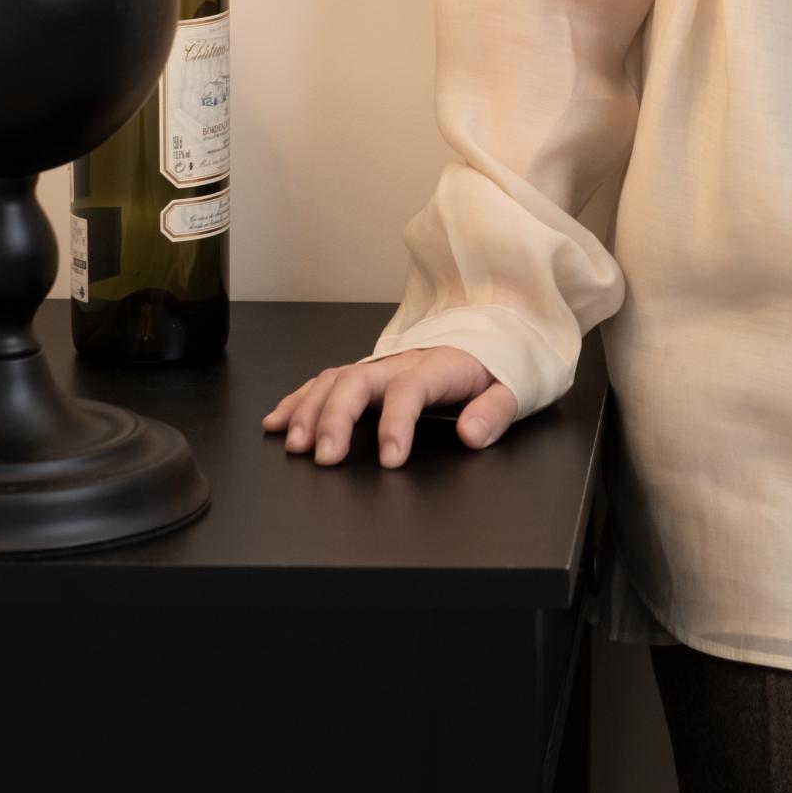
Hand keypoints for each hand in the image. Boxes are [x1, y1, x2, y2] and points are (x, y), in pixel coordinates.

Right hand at [261, 347, 522, 467]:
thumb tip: (471, 434)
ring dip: (309, 411)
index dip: (396, 424)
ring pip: (334, 379)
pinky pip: (325, 381)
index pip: (409, 389)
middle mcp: (401, 362)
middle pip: (357, 380)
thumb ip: (494, 412)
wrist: (492, 332)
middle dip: (335, 418)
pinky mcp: (367, 373)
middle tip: (325, 457)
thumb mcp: (513, 388)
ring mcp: (379, 366)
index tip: (390, 460)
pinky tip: (278, 422)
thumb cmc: (497, 365)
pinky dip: (298, 400)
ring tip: (295, 445)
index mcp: (438, 366)